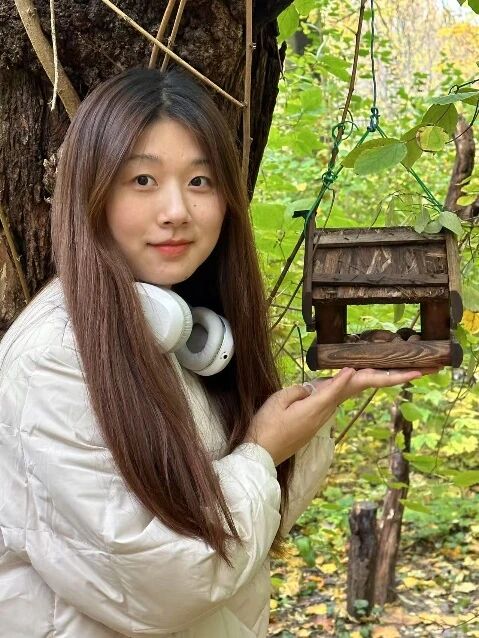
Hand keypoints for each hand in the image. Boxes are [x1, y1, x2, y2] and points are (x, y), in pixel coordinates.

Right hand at [247, 367, 438, 465]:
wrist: (260, 455)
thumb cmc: (266, 427)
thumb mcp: (279, 402)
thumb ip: (301, 390)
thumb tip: (318, 385)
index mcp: (318, 406)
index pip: (344, 386)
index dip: (359, 374)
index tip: (374, 362)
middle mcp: (326, 412)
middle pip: (360, 389)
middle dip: (391, 379)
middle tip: (420, 372)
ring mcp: (323, 416)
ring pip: (353, 391)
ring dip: (377, 379)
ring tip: (401, 369)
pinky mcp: (317, 418)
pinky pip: (340, 396)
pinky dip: (355, 384)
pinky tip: (362, 377)